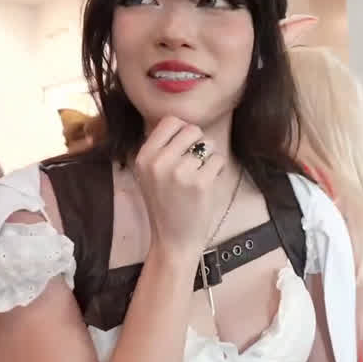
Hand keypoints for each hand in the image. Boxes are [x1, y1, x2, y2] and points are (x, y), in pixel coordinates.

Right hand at [134, 116, 224, 264]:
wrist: (173, 240)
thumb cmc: (165, 206)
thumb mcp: (150, 175)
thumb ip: (161, 149)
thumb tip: (184, 124)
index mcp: (144, 157)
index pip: (170, 121)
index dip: (183, 131)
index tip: (184, 147)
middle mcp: (158, 161)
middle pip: (192, 129)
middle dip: (199, 144)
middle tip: (195, 164)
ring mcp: (179, 172)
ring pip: (208, 145)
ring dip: (209, 159)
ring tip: (199, 177)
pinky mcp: (200, 183)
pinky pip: (218, 160)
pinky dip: (218, 171)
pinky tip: (207, 185)